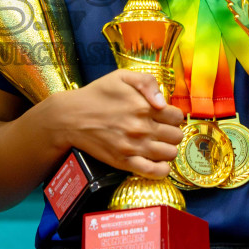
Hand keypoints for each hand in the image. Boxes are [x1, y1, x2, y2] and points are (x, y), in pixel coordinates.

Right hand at [42, 70, 184, 179]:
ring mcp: (134, 147)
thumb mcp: (121, 77)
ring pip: (170, 154)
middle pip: (176, 136)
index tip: (164, 116)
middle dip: (171, 131)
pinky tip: (157, 161)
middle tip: (160, 130)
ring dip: (167, 148)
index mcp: (144, 106)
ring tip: (157, 143)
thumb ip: (147, 82)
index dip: (172, 116)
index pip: (177, 117)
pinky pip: (155, 172)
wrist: (71, 117)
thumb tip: (163, 102)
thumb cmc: (97, 95)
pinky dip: (162, 169)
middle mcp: (142, 128)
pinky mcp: (124, 162)